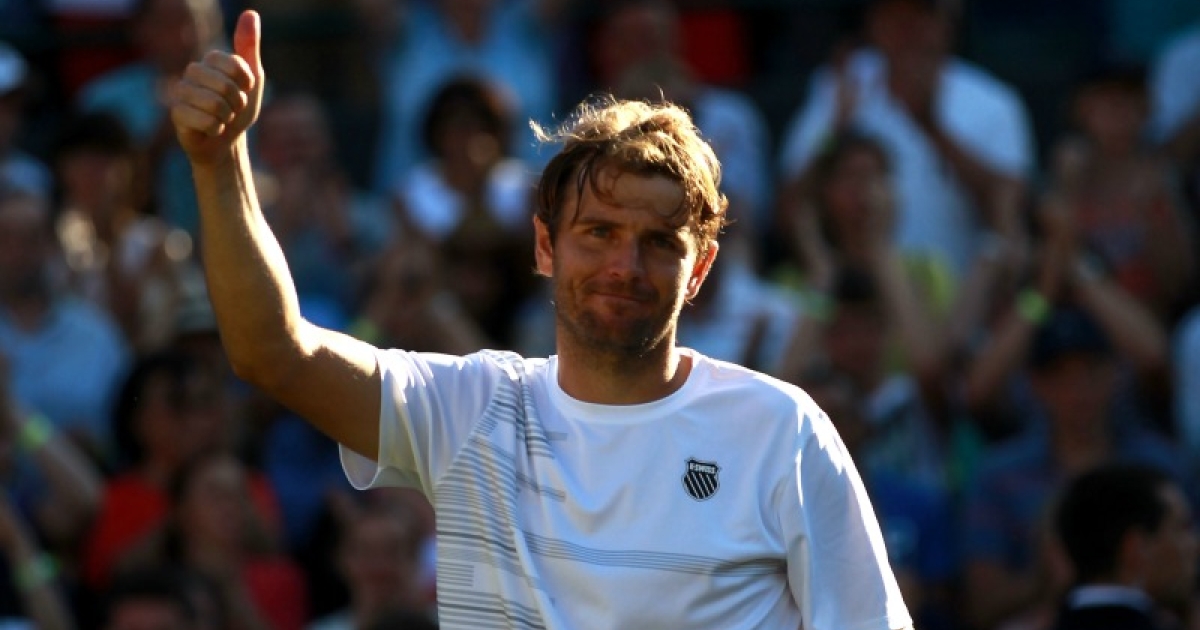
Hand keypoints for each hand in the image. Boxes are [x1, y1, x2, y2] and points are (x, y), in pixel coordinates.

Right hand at [169, 10, 264, 164]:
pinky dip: (216, 129)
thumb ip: (249, 46)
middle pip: (225, 85)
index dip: (246, 82)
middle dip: (237, 103)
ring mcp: (181, 92)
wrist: (226, 141)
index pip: (235, 65)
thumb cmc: (239, 109)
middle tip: (233, 108)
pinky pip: (205, 120)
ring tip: (222, 118)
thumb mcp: (252, 78)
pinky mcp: (176, 114)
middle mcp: (192, 71)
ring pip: (214, 104)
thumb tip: (250, 13)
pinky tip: (211, 129)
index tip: (245, 90)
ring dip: (227, 117)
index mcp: (210, 60)